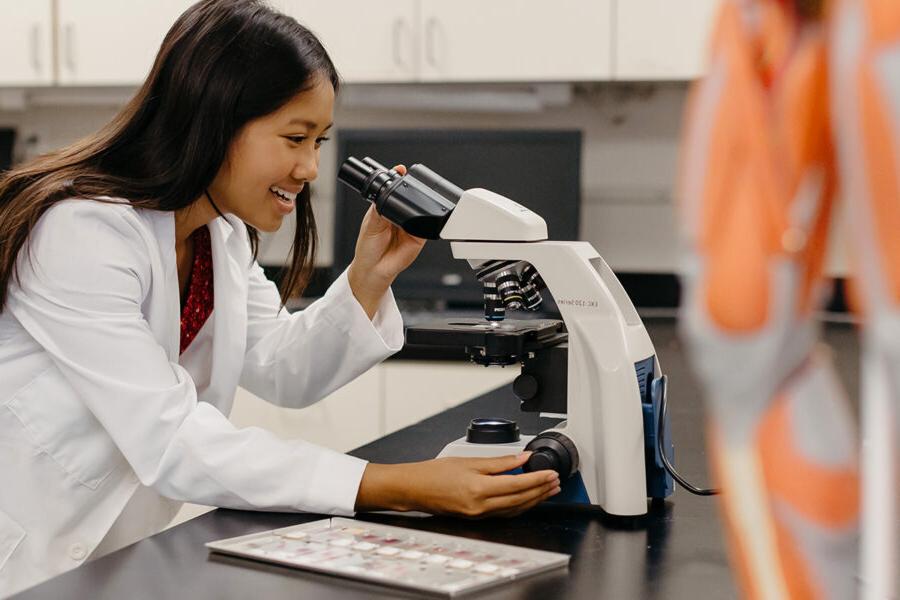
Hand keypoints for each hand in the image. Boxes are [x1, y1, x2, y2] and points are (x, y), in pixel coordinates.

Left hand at [347, 165, 426, 318]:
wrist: (374, 270)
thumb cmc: (367, 249)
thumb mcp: (371, 224)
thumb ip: (381, 209)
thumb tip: (388, 195)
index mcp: (385, 209)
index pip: (394, 191)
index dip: (398, 180)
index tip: (400, 170)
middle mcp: (399, 216)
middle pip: (408, 198)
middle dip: (408, 194)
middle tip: (405, 191)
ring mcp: (411, 226)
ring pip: (419, 210)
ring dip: (417, 208)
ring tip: (404, 217)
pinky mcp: (420, 237)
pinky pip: (427, 226)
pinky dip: (425, 223)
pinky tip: (414, 226)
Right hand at [355, 453, 561, 517]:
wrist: (414, 488)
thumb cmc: (434, 473)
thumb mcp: (469, 460)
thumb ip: (499, 462)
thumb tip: (521, 458)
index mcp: (479, 489)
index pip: (517, 485)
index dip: (537, 479)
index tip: (551, 473)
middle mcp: (481, 506)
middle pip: (520, 499)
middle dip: (541, 490)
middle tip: (556, 481)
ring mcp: (479, 514)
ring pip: (514, 509)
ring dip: (534, 499)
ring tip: (548, 490)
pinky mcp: (476, 517)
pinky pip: (504, 513)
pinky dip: (519, 505)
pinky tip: (527, 499)